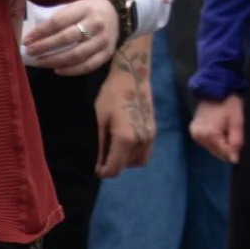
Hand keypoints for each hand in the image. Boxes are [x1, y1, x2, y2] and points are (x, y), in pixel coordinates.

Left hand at [25, 0, 118, 76]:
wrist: (117, 14)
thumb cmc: (89, 10)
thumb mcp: (75, 6)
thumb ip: (59, 19)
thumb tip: (34, 36)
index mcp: (85, 8)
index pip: (59, 22)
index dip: (41, 32)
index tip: (27, 40)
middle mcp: (95, 24)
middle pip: (66, 38)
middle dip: (45, 47)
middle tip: (30, 52)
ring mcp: (103, 40)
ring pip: (77, 54)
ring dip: (55, 60)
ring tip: (40, 62)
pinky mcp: (107, 54)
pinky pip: (88, 66)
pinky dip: (71, 70)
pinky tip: (57, 70)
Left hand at [94, 38, 155, 177]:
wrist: (132, 76)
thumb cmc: (111, 95)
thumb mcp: (99, 120)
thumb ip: (99, 146)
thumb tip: (96, 165)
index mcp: (126, 139)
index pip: (115, 169)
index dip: (103, 172)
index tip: (95, 167)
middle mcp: (141, 141)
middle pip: (125, 166)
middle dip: (113, 164)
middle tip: (103, 152)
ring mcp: (150, 137)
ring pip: (138, 161)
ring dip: (125, 160)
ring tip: (114, 147)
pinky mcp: (154, 131)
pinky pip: (145, 152)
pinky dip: (135, 154)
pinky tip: (125, 142)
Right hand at [190, 96, 244, 163]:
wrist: (215, 88)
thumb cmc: (229, 103)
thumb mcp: (237, 122)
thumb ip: (236, 141)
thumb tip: (234, 159)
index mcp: (209, 135)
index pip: (224, 153)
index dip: (234, 149)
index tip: (238, 139)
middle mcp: (199, 136)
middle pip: (217, 152)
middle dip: (227, 146)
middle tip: (231, 130)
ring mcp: (194, 133)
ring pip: (212, 148)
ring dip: (220, 143)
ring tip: (224, 127)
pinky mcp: (193, 130)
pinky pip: (206, 142)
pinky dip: (214, 139)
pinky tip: (218, 128)